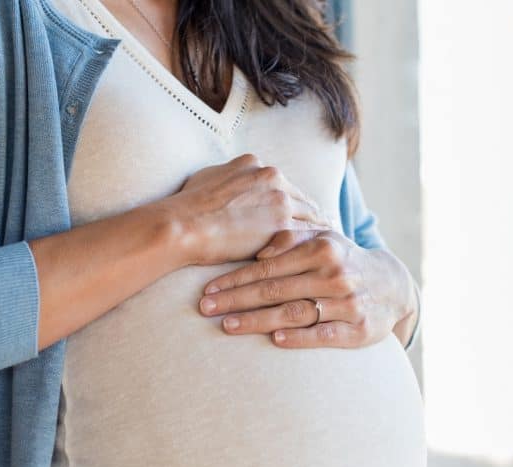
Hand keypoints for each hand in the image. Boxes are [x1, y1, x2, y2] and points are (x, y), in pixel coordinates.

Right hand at [156, 153, 333, 265]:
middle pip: (303, 198)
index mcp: (255, 165)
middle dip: (312, 216)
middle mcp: (272, 176)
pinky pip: (307, 234)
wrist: (183, 224)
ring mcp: (279, 199)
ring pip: (311, 216)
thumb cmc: (187, 207)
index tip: (301, 213)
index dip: (293, 202)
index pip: (284, 185)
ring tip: (330, 246)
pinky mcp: (282, 224)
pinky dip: (315, 245)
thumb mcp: (207, 178)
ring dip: (320, 231)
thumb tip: (227, 182)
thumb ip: (228, 179)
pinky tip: (321, 255)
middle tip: (327, 230)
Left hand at [196, 229, 416, 348]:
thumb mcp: (323, 240)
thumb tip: (260, 250)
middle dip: (236, 299)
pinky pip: (324, 334)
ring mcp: (348, 303)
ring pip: (294, 312)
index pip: (269, 266)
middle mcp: (335, 274)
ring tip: (228, 325)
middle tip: (206, 308)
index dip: (236, 278)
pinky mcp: (358, 330)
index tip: (209, 288)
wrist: (392, 286)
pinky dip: (300, 337)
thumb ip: (291, 239)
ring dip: (258, 320)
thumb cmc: (343, 261)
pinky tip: (275, 340)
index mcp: (323, 248)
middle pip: (276, 289)